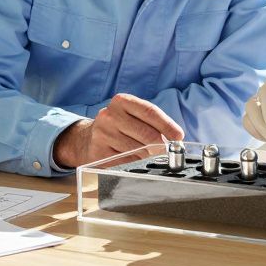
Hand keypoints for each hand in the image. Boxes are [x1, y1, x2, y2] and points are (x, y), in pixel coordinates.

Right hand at [53, 93, 183, 168]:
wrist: (86, 139)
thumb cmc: (119, 127)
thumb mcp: (133, 117)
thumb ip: (152, 124)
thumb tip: (175, 140)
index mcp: (122, 101)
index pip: (150, 112)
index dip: (167, 125)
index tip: (178, 137)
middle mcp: (110, 115)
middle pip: (147, 134)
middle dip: (161, 146)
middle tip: (167, 152)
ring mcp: (102, 134)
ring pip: (138, 151)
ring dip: (148, 157)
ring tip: (148, 156)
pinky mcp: (98, 153)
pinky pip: (126, 162)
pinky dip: (135, 164)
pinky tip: (134, 161)